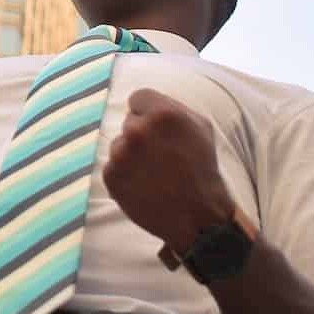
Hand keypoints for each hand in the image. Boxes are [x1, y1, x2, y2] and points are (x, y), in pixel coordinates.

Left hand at [100, 88, 235, 256]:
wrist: (198, 216)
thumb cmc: (202, 168)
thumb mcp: (200, 127)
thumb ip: (172, 107)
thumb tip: (145, 103)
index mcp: (162, 114)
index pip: (138, 98)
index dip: (148, 112)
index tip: (158, 129)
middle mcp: (138, 131)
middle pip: (129, 122)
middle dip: (143, 135)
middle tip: (161, 156)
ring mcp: (122, 154)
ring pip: (120, 145)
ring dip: (132, 155)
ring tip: (154, 173)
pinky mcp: (111, 176)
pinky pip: (113, 166)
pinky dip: (125, 175)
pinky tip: (144, 185)